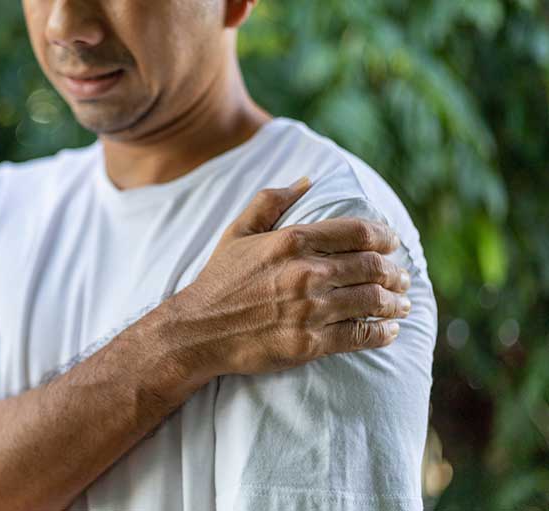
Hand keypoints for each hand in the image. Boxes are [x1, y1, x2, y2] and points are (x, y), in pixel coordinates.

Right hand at [167, 177, 410, 376]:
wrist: (198, 331)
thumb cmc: (219, 280)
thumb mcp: (238, 232)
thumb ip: (271, 201)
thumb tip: (307, 180)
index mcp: (292, 242)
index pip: (358, 232)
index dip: (385, 237)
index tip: (393, 243)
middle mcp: (305, 273)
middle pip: (372, 267)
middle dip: (395, 273)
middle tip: (403, 277)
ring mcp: (309, 310)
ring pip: (371, 302)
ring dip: (395, 303)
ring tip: (402, 305)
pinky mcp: (309, 343)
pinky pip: (359, 336)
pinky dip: (381, 333)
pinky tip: (388, 331)